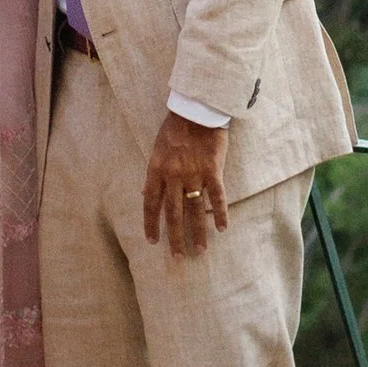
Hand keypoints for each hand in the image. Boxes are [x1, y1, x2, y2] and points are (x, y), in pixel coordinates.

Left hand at [142, 111, 228, 259]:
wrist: (196, 108)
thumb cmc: (175, 126)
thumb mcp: (157, 148)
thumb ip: (154, 172)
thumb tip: (146, 193)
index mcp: (156, 169)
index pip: (150, 203)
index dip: (151, 223)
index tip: (152, 241)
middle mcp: (173, 175)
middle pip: (173, 213)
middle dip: (175, 237)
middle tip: (177, 258)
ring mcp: (193, 174)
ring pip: (194, 210)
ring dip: (197, 232)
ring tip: (199, 250)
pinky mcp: (213, 170)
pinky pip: (217, 196)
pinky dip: (220, 213)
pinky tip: (222, 228)